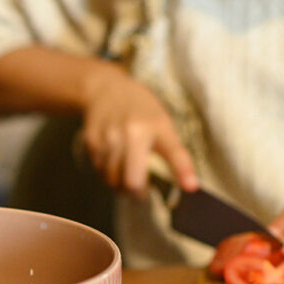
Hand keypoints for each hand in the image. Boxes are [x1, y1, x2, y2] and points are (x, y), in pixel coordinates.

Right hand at [80, 64, 197, 194]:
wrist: (106, 89)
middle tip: (142, 194)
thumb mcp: (162, 122)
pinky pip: (100, 171)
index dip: (183, 171)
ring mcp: (109, 138)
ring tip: (126, 174)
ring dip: (121, 185)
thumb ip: (171, 150)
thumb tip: (184, 185)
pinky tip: (114, 162)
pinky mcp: (92, 142)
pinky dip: (108, 173)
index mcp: (157, 126)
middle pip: (132, 181)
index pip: (174, 152)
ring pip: (113, 180)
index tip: (191, 186)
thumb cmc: (140, 110)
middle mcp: (132, 132)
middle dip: (137, 193)